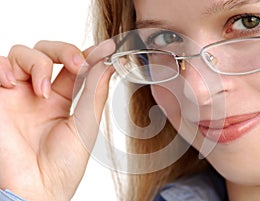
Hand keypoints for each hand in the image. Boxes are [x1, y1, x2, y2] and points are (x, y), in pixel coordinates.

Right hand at [0, 40, 114, 200]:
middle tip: (77, 64)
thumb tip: (108, 63)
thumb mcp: (85, 126)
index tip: (105, 48)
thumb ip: (94, 93)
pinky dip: (4, 67)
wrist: (36, 192)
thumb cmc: (61, 167)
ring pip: (22, 54)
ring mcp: (17, 94)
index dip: (86, 54)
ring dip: (37, 64)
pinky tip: (13, 84)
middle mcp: (38, 93)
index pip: (72, 66)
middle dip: (63, 50)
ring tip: (43, 91)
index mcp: (61, 100)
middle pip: (47, 52)